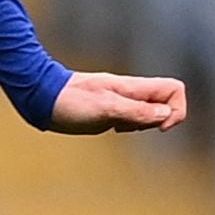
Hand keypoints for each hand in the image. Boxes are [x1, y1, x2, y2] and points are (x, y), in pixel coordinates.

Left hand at [45, 69, 187, 134]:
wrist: (38, 95)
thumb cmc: (68, 100)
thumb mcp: (104, 108)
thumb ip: (136, 111)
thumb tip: (165, 114)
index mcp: (133, 87)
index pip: (174, 90)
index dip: (176, 109)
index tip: (158, 125)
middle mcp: (130, 92)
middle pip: (165, 104)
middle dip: (157, 121)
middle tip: (128, 125)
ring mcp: (120, 101)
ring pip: (149, 113)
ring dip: (141, 125)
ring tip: (115, 125)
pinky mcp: (108, 110)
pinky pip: (130, 118)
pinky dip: (126, 126)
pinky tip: (107, 127)